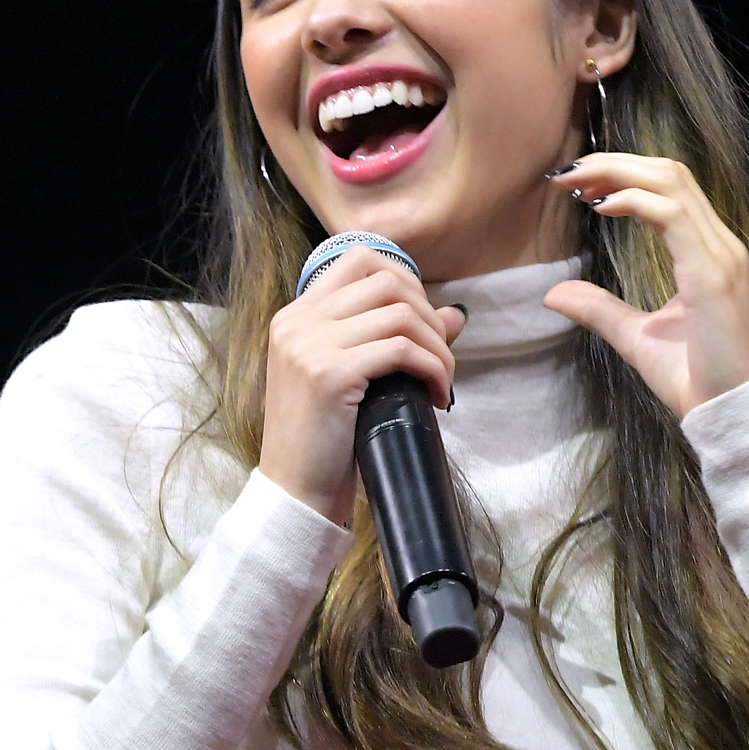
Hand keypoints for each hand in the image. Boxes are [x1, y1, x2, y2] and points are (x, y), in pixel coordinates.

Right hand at [258, 247, 463, 522]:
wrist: (294, 491)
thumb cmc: (322, 440)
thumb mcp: (352, 378)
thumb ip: (392, 338)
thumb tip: (454, 315)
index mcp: (295, 317)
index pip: (358, 259)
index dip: (404, 279)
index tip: (421, 320)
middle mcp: (298, 323)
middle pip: (387, 282)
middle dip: (428, 315)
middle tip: (440, 356)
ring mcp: (310, 346)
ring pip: (401, 315)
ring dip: (437, 348)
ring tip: (442, 380)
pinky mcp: (330, 374)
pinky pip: (403, 351)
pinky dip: (433, 370)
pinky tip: (437, 395)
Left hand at [538, 152, 748, 418]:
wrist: (732, 414)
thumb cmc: (697, 379)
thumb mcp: (636, 337)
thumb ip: (601, 309)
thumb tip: (554, 293)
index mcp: (707, 253)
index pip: (670, 189)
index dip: (623, 174)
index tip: (577, 184)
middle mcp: (720, 245)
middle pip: (670, 173)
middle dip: (615, 162)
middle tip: (566, 172)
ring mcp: (721, 256)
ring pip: (672, 183)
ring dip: (618, 173)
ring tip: (575, 180)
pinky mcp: (713, 274)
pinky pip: (673, 217)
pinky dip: (634, 202)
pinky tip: (601, 206)